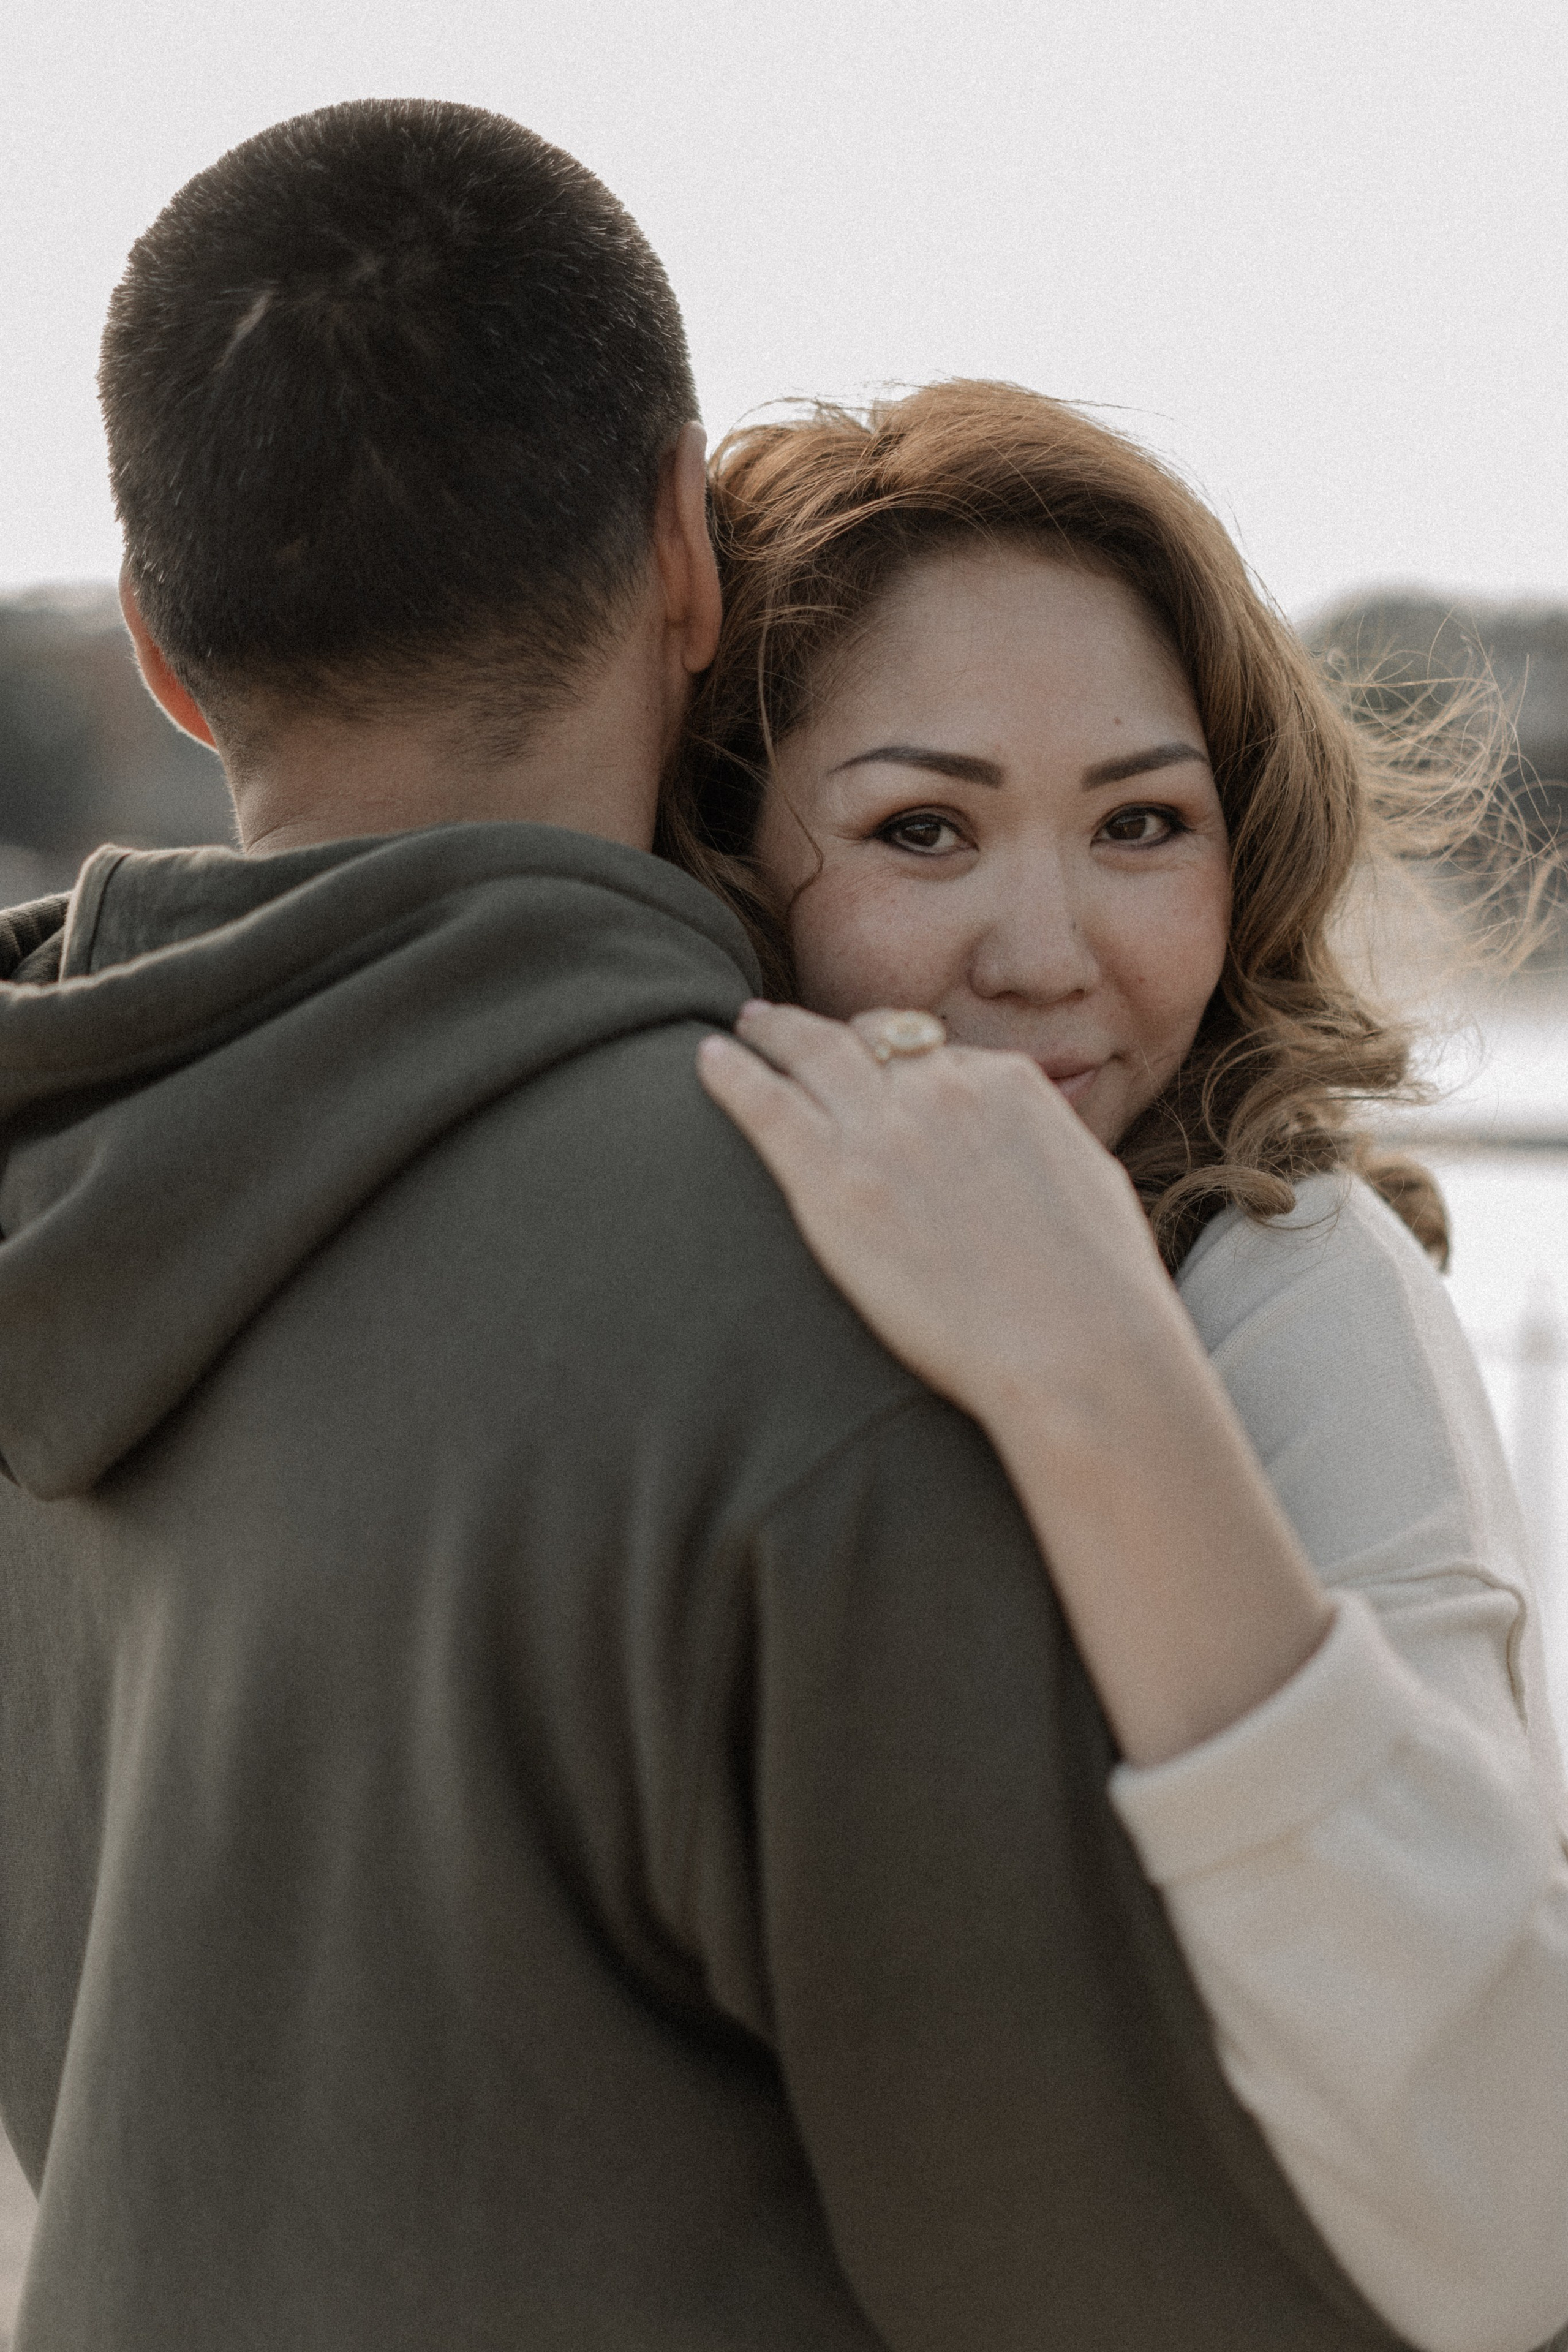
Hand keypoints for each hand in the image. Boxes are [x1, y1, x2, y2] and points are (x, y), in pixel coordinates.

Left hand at [699, 1000, 1330, 1763]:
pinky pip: (765, 1103)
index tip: (873, 1067)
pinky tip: (707, 1063)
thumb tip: (1032, 1144)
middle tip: (785, 1025)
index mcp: (1006, 1084)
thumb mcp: (1090, 1183)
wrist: (1077, 1348)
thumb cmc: (1100, 1293)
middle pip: (868, 1037)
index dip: (898, 1060)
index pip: (934, 1053)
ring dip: (771, 1034)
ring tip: (743, 1030)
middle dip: (827, 1029)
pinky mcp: (832, 1181)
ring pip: (809, 1053)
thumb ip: (1045, 1147)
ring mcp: (883, 1130)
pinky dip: (732, 1075)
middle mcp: (941, 1090)